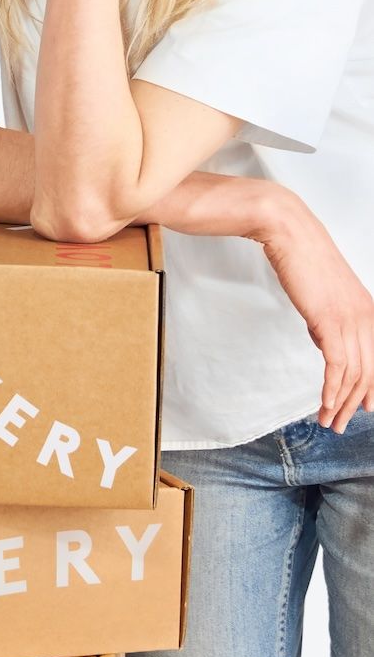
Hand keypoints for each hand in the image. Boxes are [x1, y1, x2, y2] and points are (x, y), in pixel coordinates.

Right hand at [257, 205, 373, 432]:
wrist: (289, 233)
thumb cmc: (301, 256)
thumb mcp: (323, 292)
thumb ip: (328, 319)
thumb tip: (324, 341)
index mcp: (368, 311)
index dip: (370, 388)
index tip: (361, 408)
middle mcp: (366, 318)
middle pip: (368, 372)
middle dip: (353, 403)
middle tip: (338, 423)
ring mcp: (351, 319)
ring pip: (354, 374)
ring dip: (340, 402)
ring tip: (327, 420)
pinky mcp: (331, 321)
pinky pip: (337, 365)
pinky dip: (331, 389)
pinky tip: (324, 402)